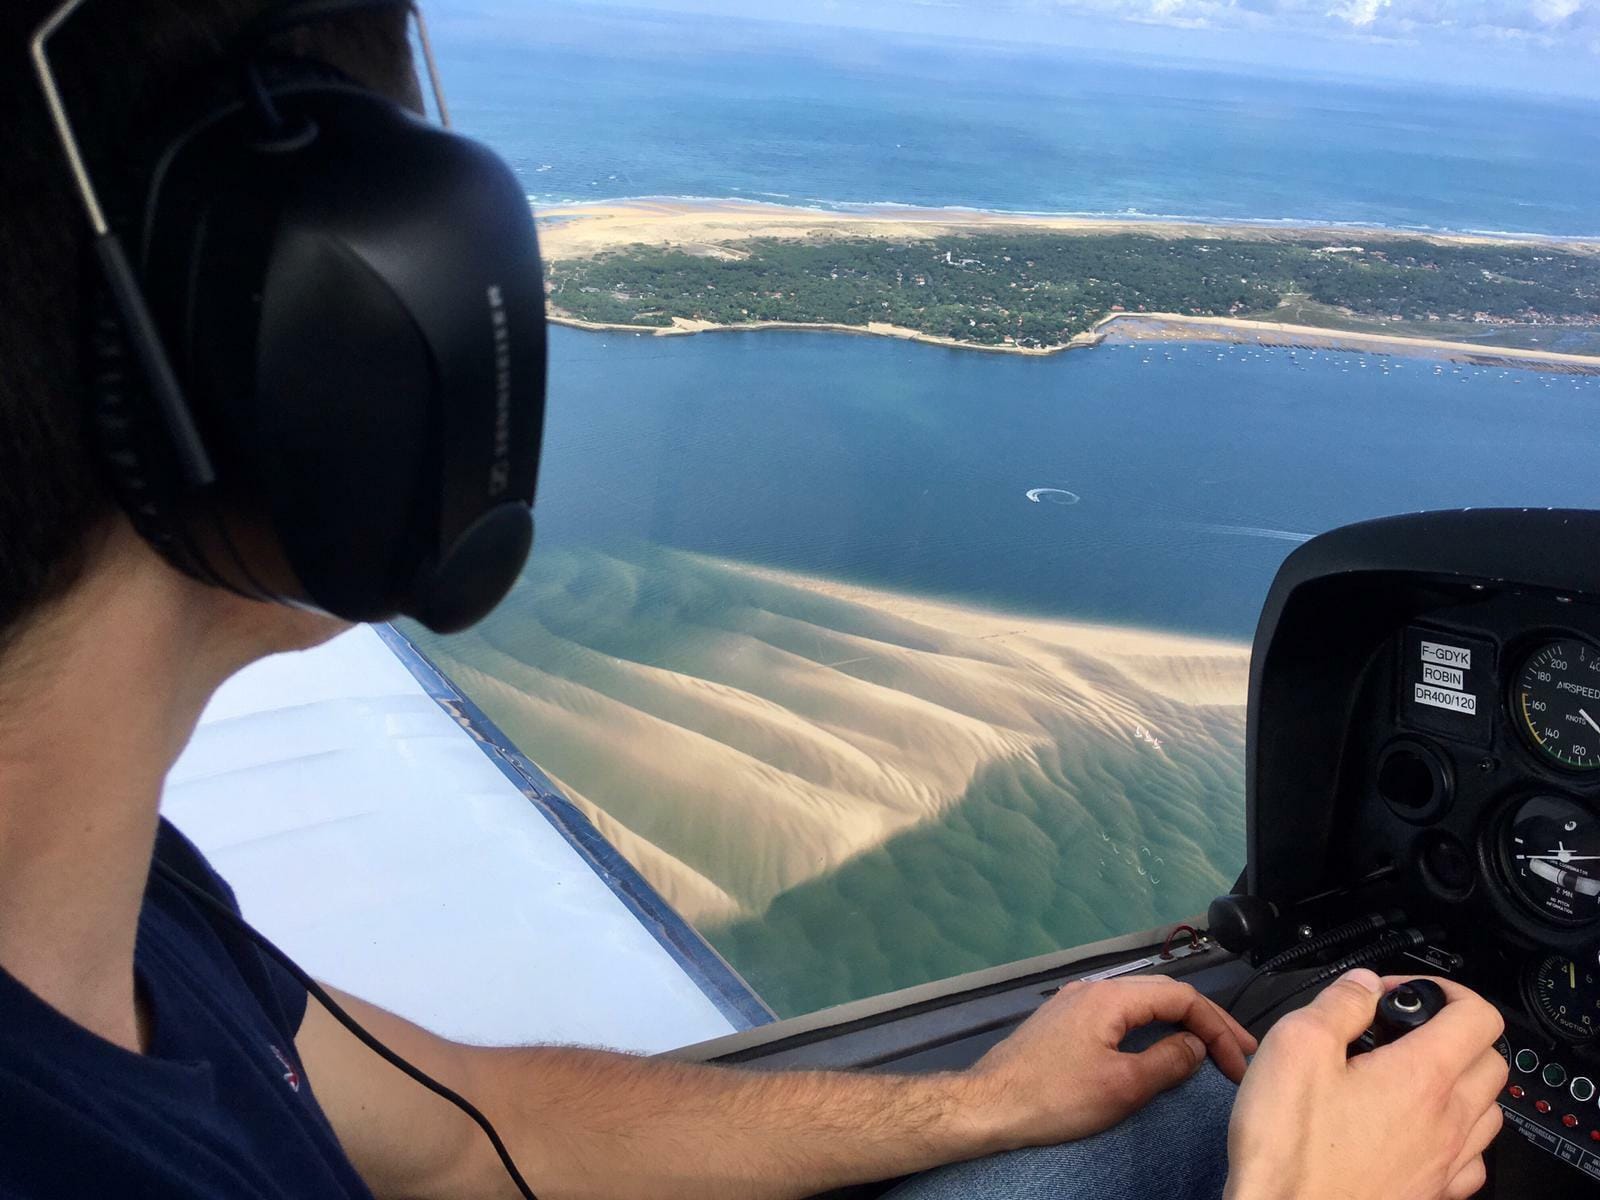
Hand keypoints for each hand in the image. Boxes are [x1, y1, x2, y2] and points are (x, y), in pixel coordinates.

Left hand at [961, 975, 1257, 1151]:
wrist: (989, 1104)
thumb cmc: (1055, 1097)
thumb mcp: (1122, 1086)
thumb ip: (1167, 1061)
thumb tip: (1194, 1045)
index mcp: (1111, 996)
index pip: (1181, 997)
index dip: (1217, 1027)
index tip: (1240, 1061)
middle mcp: (1094, 988)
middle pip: (1163, 994)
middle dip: (1205, 1021)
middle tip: (1238, 1053)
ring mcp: (1076, 1003)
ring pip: (1141, 1003)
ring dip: (1178, 1023)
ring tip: (1209, 1049)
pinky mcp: (1064, 1021)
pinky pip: (1120, 1015)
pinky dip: (1150, 1028)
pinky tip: (1160, 1045)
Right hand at [1225, 970, 1505, 1199]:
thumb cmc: (1290, 1146)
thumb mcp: (1296, 1046)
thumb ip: (1339, 1004)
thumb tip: (1364, 984)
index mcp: (1421, 1076)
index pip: (1478, 1017)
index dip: (1446, 990)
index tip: (1406, 994)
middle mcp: (1446, 1121)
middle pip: (1492, 1062)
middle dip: (1457, 1033)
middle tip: (1407, 1030)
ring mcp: (1444, 1163)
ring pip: (1490, 1111)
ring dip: (1463, 1084)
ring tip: (1414, 1077)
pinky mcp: (1432, 1194)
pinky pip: (1472, 1159)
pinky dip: (1458, 1135)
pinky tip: (1421, 1131)